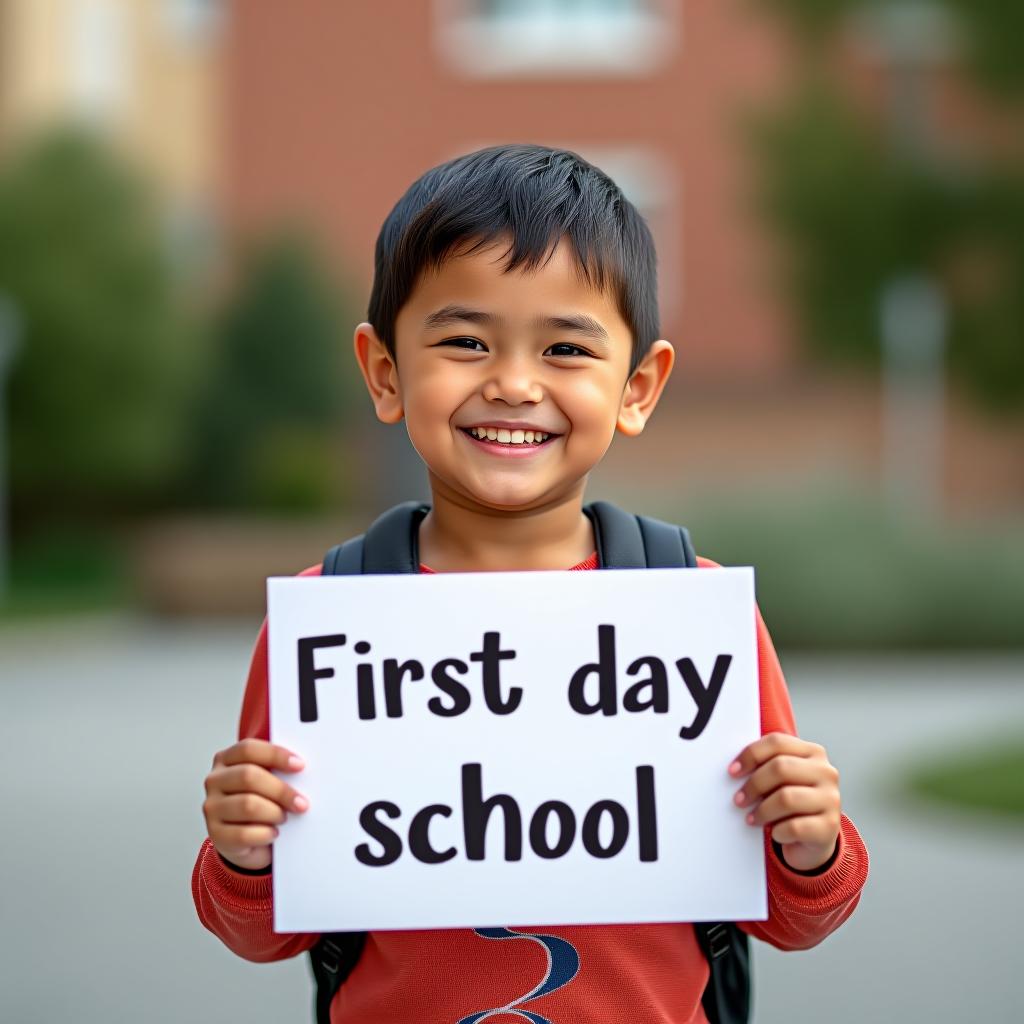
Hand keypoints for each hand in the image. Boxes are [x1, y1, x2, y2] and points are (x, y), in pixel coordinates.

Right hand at [203, 739, 308, 871]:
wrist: (247, 839)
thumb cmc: (262, 801)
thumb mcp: (267, 780)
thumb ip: (277, 770)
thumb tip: (301, 769)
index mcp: (226, 759)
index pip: (248, 749)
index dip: (275, 755)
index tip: (300, 765)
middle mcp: (215, 781)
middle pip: (248, 776)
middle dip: (280, 790)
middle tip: (301, 803)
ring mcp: (212, 808)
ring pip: (247, 805)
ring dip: (274, 812)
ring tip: (285, 818)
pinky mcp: (216, 834)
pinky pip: (243, 834)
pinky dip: (264, 834)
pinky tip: (273, 833)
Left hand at [729, 732, 840, 872]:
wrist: (814, 839)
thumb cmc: (791, 802)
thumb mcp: (782, 780)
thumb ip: (766, 766)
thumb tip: (735, 769)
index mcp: (813, 752)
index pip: (777, 742)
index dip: (751, 755)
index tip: (732, 771)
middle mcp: (826, 772)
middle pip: (780, 768)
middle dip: (754, 784)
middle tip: (739, 799)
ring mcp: (831, 799)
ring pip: (786, 798)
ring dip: (762, 811)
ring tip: (752, 818)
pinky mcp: (830, 826)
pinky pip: (794, 826)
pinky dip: (778, 831)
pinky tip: (775, 833)